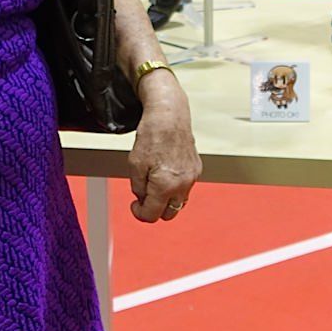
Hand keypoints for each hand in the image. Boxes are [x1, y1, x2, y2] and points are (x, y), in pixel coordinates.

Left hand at [127, 73, 199, 222]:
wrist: (169, 115)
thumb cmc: (152, 135)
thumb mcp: (135, 164)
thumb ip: (138, 188)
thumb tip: (143, 199)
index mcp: (166, 185)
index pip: (152, 215)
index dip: (139, 213)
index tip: (134, 205)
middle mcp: (183, 184)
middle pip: (169, 214)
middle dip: (154, 209)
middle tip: (143, 197)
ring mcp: (192, 177)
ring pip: (179, 202)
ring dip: (166, 199)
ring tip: (154, 183)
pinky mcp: (196, 169)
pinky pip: (185, 188)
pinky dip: (174, 188)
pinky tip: (165, 174)